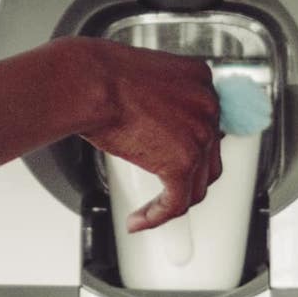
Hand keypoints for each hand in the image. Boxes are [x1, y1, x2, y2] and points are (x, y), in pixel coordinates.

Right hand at [67, 41, 231, 226]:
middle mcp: (207, 105)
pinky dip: (157, 216)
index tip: (175, 157)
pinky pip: (176, 203)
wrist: (88, 82)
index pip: (207, 123)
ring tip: (151, 211)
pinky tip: (139, 219)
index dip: (192, 146)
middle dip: (187, 178)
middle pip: (209, 156)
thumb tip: (155, 124)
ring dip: (173, 202)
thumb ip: (161, 98)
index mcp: (200, 79)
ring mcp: (199, 135)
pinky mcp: (182, 162)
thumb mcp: (144, 77)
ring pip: (197, 185)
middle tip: (165, 189)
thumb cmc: (100, 77)